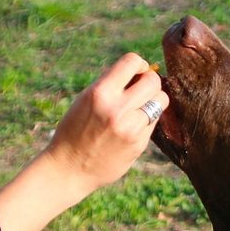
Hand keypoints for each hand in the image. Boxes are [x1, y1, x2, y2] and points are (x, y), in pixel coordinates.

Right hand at [0, 53, 167, 230]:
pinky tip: (133, 126)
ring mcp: (130, 128)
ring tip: (140, 106)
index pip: (132, 61)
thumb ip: (110, 85)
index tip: (136, 72)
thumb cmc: (75, 131)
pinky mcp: (139, 144)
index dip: (139, 64)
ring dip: (153, 100)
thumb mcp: (84, 100)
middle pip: (152, 81)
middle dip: (149, 81)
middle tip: (140, 90)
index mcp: (100, 93)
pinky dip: (147, 119)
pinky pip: (154, 121)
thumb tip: (139, 70)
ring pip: (160, 100)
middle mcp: (117, 109)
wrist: (69, 169)